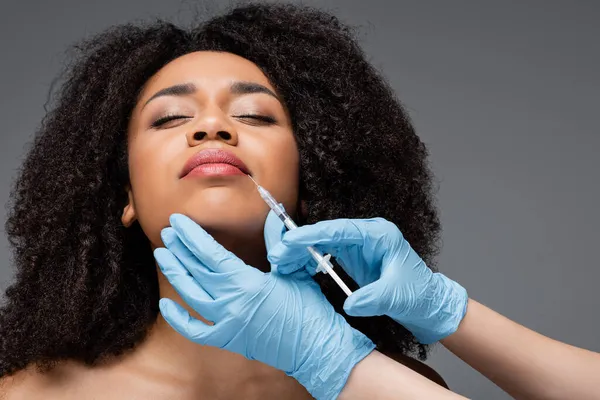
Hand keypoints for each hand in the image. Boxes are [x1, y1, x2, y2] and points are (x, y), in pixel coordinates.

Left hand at [153, 211, 374, 399]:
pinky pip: (195, 331)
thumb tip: (273, 218)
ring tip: (163, 256)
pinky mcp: (228, 340)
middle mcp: (232, 303)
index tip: (178, 222)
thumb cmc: (309, 309)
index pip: (210, 254)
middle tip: (167, 233)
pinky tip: (167, 305)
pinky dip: (179, 319)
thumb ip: (277, 243)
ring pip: (191, 296)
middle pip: (196, 271)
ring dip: (175, 274)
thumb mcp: (294, 271)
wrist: (317, 347)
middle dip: (179, 249)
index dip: (191, 236)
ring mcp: (227, 324)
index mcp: (247, 282)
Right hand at [267, 218, 467, 343]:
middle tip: (278, 255)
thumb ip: (372, 298)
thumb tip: (349, 304)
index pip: (340, 230)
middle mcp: (367, 235)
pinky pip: (327, 253)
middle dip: (301, 243)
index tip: (291, 241)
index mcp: (379, 235)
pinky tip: (296, 268)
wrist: (427, 303)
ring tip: (281, 262)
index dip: (313, 234)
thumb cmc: (418, 293)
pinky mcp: (354, 257)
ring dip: (302, 251)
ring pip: (323, 242)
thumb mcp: (395, 296)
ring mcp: (360, 245)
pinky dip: (310, 260)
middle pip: (327, 233)